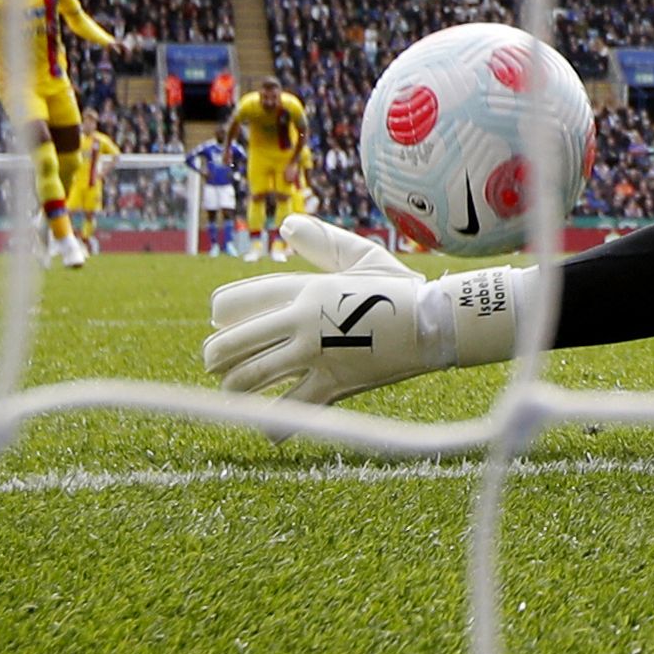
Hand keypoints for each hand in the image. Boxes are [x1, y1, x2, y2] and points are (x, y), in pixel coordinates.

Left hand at [202, 214, 441, 409]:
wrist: (438, 321)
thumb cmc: (400, 287)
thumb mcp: (362, 257)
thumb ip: (322, 242)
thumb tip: (287, 225)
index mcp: (305, 289)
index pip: (237, 301)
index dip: (220, 314)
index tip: (219, 321)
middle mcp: (302, 321)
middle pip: (233, 343)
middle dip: (215, 357)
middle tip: (216, 364)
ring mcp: (315, 354)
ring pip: (250, 378)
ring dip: (234, 388)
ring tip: (234, 391)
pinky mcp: (333, 384)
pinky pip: (290, 411)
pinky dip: (273, 425)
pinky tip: (269, 428)